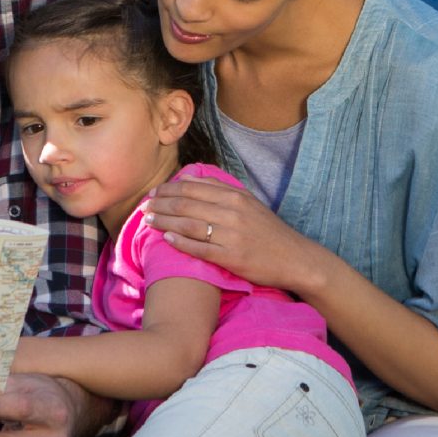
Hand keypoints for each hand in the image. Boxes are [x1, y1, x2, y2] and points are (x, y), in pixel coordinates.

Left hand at [140, 176, 329, 295]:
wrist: (294, 258)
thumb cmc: (268, 232)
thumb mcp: (248, 202)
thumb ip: (220, 190)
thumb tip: (189, 178)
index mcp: (235, 196)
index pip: (193, 188)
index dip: (168, 190)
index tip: (153, 193)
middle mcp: (232, 212)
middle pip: (186, 204)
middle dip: (161, 204)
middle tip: (143, 207)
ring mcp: (231, 234)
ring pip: (188, 224)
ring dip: (165, 222)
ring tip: (148, 221)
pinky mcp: (231, 256)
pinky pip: (200, 248)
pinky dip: (181, 243)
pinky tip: (166, 240)